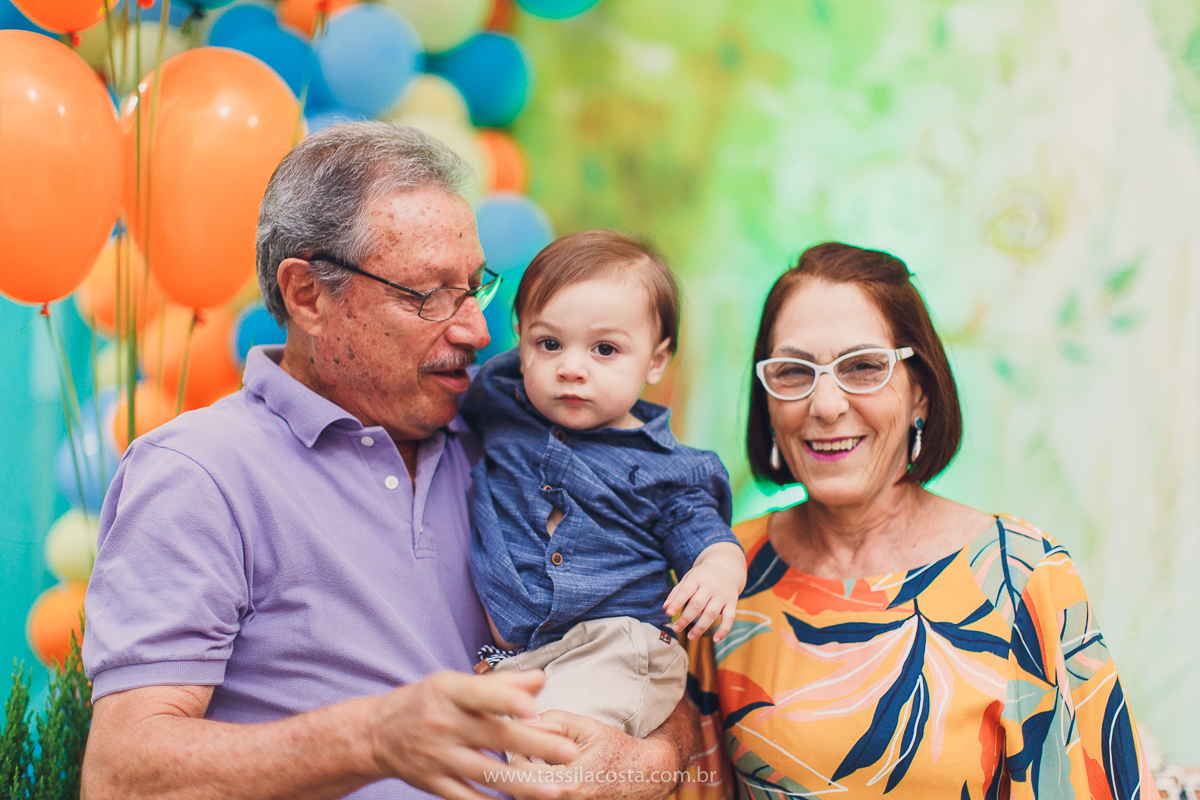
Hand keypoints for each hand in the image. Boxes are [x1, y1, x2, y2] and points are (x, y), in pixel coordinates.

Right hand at [368, 670, 578, 799]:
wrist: (378, 732)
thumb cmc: (429, 702)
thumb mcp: (456, 683)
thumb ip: (501, 684)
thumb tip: (541, 680)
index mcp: (450, 693)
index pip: (480, 694)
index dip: (505, 699)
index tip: (533, 707)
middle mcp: (444, 724)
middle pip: (493, 736)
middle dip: (534, 745)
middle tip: (569, 752)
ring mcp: (438, 757)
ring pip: (485, 773)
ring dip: (522, 784)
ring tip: (554, 790)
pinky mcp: (433, 783)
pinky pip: (467, 798)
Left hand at [509, 710, 681, 799]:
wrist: (646, 776)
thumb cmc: (615, 749)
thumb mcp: (588, 728)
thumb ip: (555, 722)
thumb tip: (523, 720)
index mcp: (567, 784)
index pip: (518, 771)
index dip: (515, 753)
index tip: (520, 742)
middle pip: (519, 791)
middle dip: (516, 771)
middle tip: (522, 754)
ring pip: (530, 799)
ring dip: (527, 784)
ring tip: (532, 766)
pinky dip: (540, 791)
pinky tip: (544, 779)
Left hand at [663, 542, 744, 641]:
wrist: (726, 568)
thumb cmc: (702, 577)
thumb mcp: (688, 579)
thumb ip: (676, 593)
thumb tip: (665, 608)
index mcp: (697, 578)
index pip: (686, 590)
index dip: (677, 602)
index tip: (669, 613)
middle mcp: (711, 586)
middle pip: (697, 604)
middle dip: (686, 618)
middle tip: (676, 628)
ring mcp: (722, 595)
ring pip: (712, 613)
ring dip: (701, 627)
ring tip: (690, 637)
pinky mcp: (732, 603)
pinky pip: (729, 618)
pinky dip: (723, 630)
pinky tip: (715, 640)